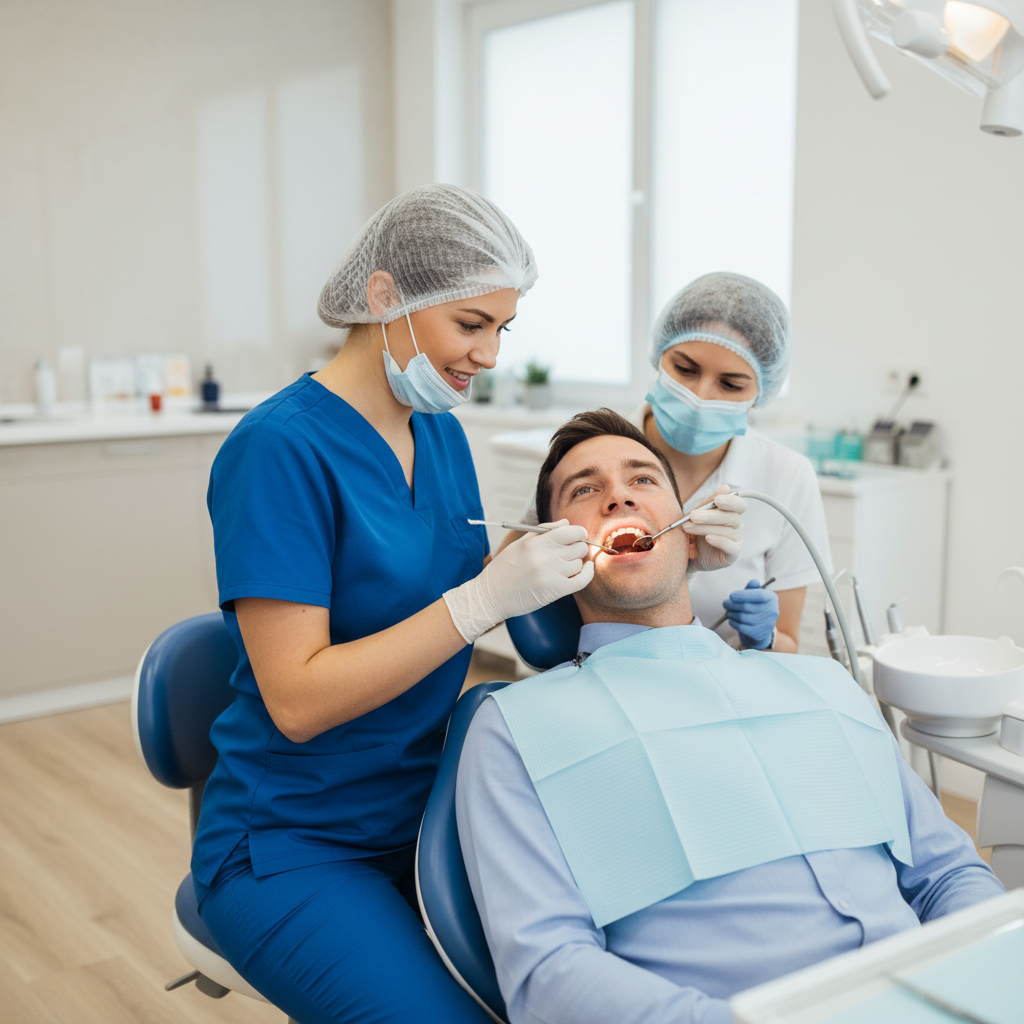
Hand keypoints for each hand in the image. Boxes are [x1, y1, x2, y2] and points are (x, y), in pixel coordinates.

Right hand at [443, 521, 593, 642]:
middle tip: (568, 552)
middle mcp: (545, 557)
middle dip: (577, 548)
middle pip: (579, 547)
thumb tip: (567, 523)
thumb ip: (545, 531)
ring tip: (561, 566)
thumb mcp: (519, 543)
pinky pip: (582, 580)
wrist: (491, 596)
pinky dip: (588, 574)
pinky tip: (587, 569)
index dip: (578, 532)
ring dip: (574, 564)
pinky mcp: (555, 591)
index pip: (572, 531)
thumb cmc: (504, 568)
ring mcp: (551, 575)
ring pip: (579, 563)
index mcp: (535, 543)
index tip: (576, 536)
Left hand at [683, 485, 744, 571]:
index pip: (739, 505)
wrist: (689, 556)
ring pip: (727, 531)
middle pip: (731, 517)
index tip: (717, 500)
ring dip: (705, 528)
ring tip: (688, 527)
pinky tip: (708, 538)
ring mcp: (736, 540)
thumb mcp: (698, 514)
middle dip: (710, 516)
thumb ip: (709, 502)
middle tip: (693, 516)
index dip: (731, 501)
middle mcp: (736, 526)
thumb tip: (726, 487)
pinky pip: (731, 547)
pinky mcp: (732, 555)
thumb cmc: (696, 531)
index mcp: (731, 513)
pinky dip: (719, 541)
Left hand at [722, 579, 778, 649]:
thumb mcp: (755, 595)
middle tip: (725, 603)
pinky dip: (733, 622)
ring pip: (742, 617)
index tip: (731, 596)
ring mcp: (765, 624)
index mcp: (771, 598)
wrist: (761, 628)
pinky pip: (741, 627)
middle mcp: (771, 611)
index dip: (743, 595)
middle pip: (746, 607)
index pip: (758, 595)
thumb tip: (754, 581)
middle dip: (732, 604)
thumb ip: (752, 588)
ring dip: (731, 613)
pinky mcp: (758, 633)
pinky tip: (731, 619)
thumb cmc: (756, 606)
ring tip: (729, 611)